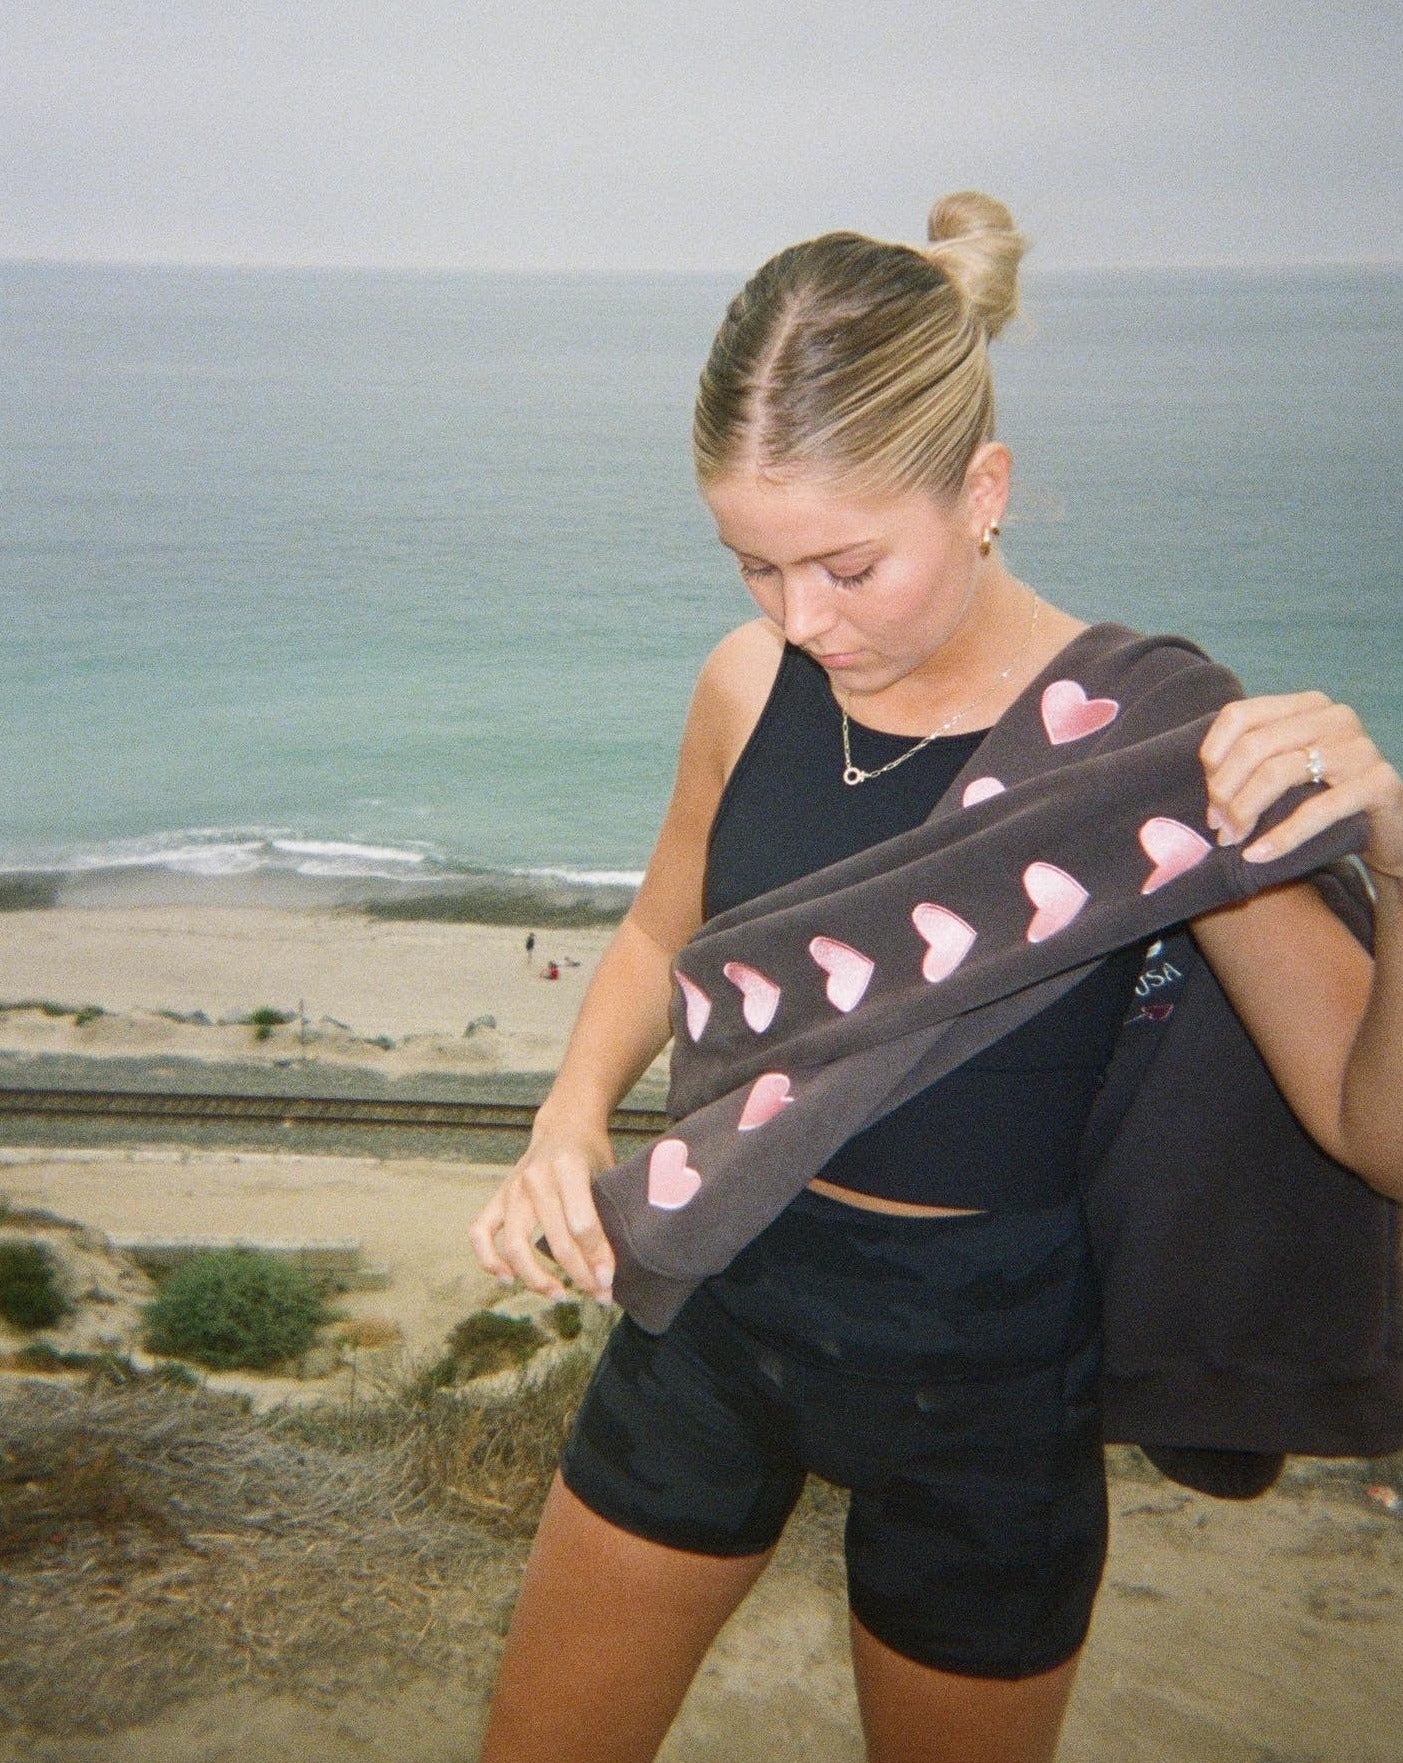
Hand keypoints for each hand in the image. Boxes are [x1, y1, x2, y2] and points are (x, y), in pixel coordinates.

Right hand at [468, 1120, 616, 1303]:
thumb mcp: (608, 1175)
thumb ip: (606, 1216)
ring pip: (515, 1244)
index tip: (609, 1283)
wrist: (565, 1124)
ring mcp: (512, 1187)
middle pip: (555, 1240)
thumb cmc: (592, 1153)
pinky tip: (507, 1278)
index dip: (598, 1259)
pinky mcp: (497, 1196)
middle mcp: (536, 1178)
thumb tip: (610, 1271)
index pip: (583, 1225)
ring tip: (558, 1294)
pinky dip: (488, 1259)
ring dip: (536, 1278)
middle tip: (598, 1296)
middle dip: (579, 1275)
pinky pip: (480, 1232)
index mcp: (569, 1167)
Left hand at [1199, 690, 1402, 879]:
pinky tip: (1257, 855)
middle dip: (1224, 791)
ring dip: (1245, 812)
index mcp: (1307, 705)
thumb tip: (1208, 785)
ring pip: (1278, 773)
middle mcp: (1334, 717)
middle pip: (1254, 745)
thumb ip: (1254, 763)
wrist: (1391, 828)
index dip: (1214, 756)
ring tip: (1232, 840)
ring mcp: (1359, 747)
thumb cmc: (1327, 798)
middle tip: (1216, 826)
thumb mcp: (1288, 772)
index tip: (1207, 794)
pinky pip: (1316, 810)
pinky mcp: (1377, 783)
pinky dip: (1280, 837)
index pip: (1240, 715)